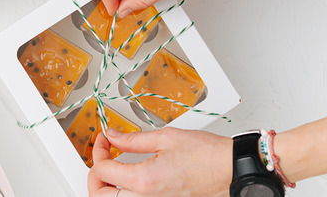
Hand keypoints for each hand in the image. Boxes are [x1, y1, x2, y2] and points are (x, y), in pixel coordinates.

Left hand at [88, 127, 231, 196]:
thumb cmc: (206, 155)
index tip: (103, 141)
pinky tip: (129, 178)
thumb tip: (112, 136)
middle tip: (101, 159)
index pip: (102, 171)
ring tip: (112, 169)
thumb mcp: (164, 137)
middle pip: (101, 196)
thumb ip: (132, 139)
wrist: (231, 170)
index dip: (98, 152)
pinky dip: (125, 192)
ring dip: (108, 187)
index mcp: (143, 180)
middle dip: (95, 177)